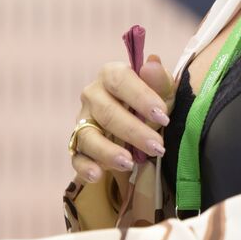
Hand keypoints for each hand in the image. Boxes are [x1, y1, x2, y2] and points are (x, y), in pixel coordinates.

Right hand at [71, 53, 174, 182]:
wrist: (140, 124)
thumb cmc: (151, 104)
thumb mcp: (164, 92)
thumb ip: (160, 80)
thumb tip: (153, 64)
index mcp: (111, 75)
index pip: (120, 80)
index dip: (141, 97)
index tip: (163, 115)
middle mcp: (92, 96)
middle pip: (107, 112)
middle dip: (134, 131)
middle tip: (158, 147)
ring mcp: (83, 121)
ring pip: (88, 136)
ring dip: (108, 151)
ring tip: (129, 163)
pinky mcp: (78, 145)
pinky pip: (77, 157)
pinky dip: (85, 167)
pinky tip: (98, 175)